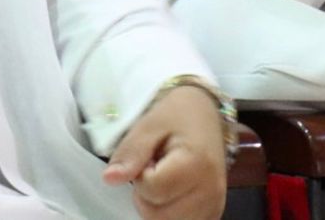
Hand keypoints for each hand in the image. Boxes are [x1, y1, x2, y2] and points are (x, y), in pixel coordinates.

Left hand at [103, 84, 228, 219]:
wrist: (207, 113)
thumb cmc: (179, 116)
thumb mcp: (150, 124)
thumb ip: (131, 152)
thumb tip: (110, 179)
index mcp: (196, 164)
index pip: (150, 190)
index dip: (141, 174)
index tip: (151, 157)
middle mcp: (210, 190)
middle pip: (157, 215)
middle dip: (146, 195)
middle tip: (156, 169)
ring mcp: (214, 205)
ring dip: (157, 207)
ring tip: (166, 180)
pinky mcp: (213, 213)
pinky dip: (170, 214)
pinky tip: (174, 194)